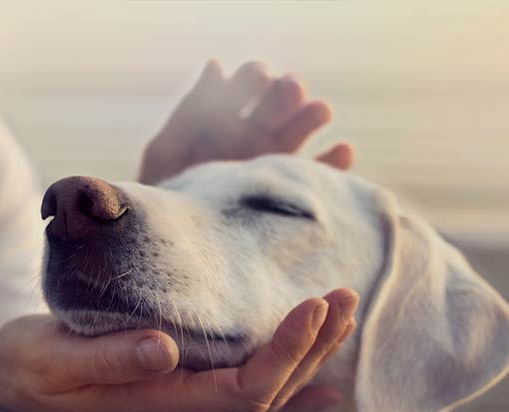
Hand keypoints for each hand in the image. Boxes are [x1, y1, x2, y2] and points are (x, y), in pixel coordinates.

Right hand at [0, 290, 359, 411]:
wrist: (18, 381)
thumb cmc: (34, 365)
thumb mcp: (55, 359)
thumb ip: (108, 357)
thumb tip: (163, 347)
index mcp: (166, 402)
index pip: (247, 388)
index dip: (287, 351)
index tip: (313, 305)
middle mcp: (191, 407)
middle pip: (273, 389)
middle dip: (314, 344)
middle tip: (345, 294)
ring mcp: (195, 400)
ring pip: (271, 389)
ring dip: (312, 353)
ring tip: (345, 311)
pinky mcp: (193, 383)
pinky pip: (256, 392)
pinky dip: (295, 385)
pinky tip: (328, 383)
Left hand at [140, 60, 354, 184]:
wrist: (179, 250)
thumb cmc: (166, 199)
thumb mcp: (168, 152)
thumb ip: (191, 111)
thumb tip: (216, 64)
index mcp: (226, 117)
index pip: (250, 82)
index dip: (257, 75)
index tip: (260, 79)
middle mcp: (256, 134)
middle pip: (281, 101)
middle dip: (288, 91)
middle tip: (291, 90)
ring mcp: (277, 162)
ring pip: (304, 129)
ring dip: (314, 114)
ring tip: (320, 111)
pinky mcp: (295, 192)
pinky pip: (322, 174)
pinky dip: (336, 162)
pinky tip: (343, 151)